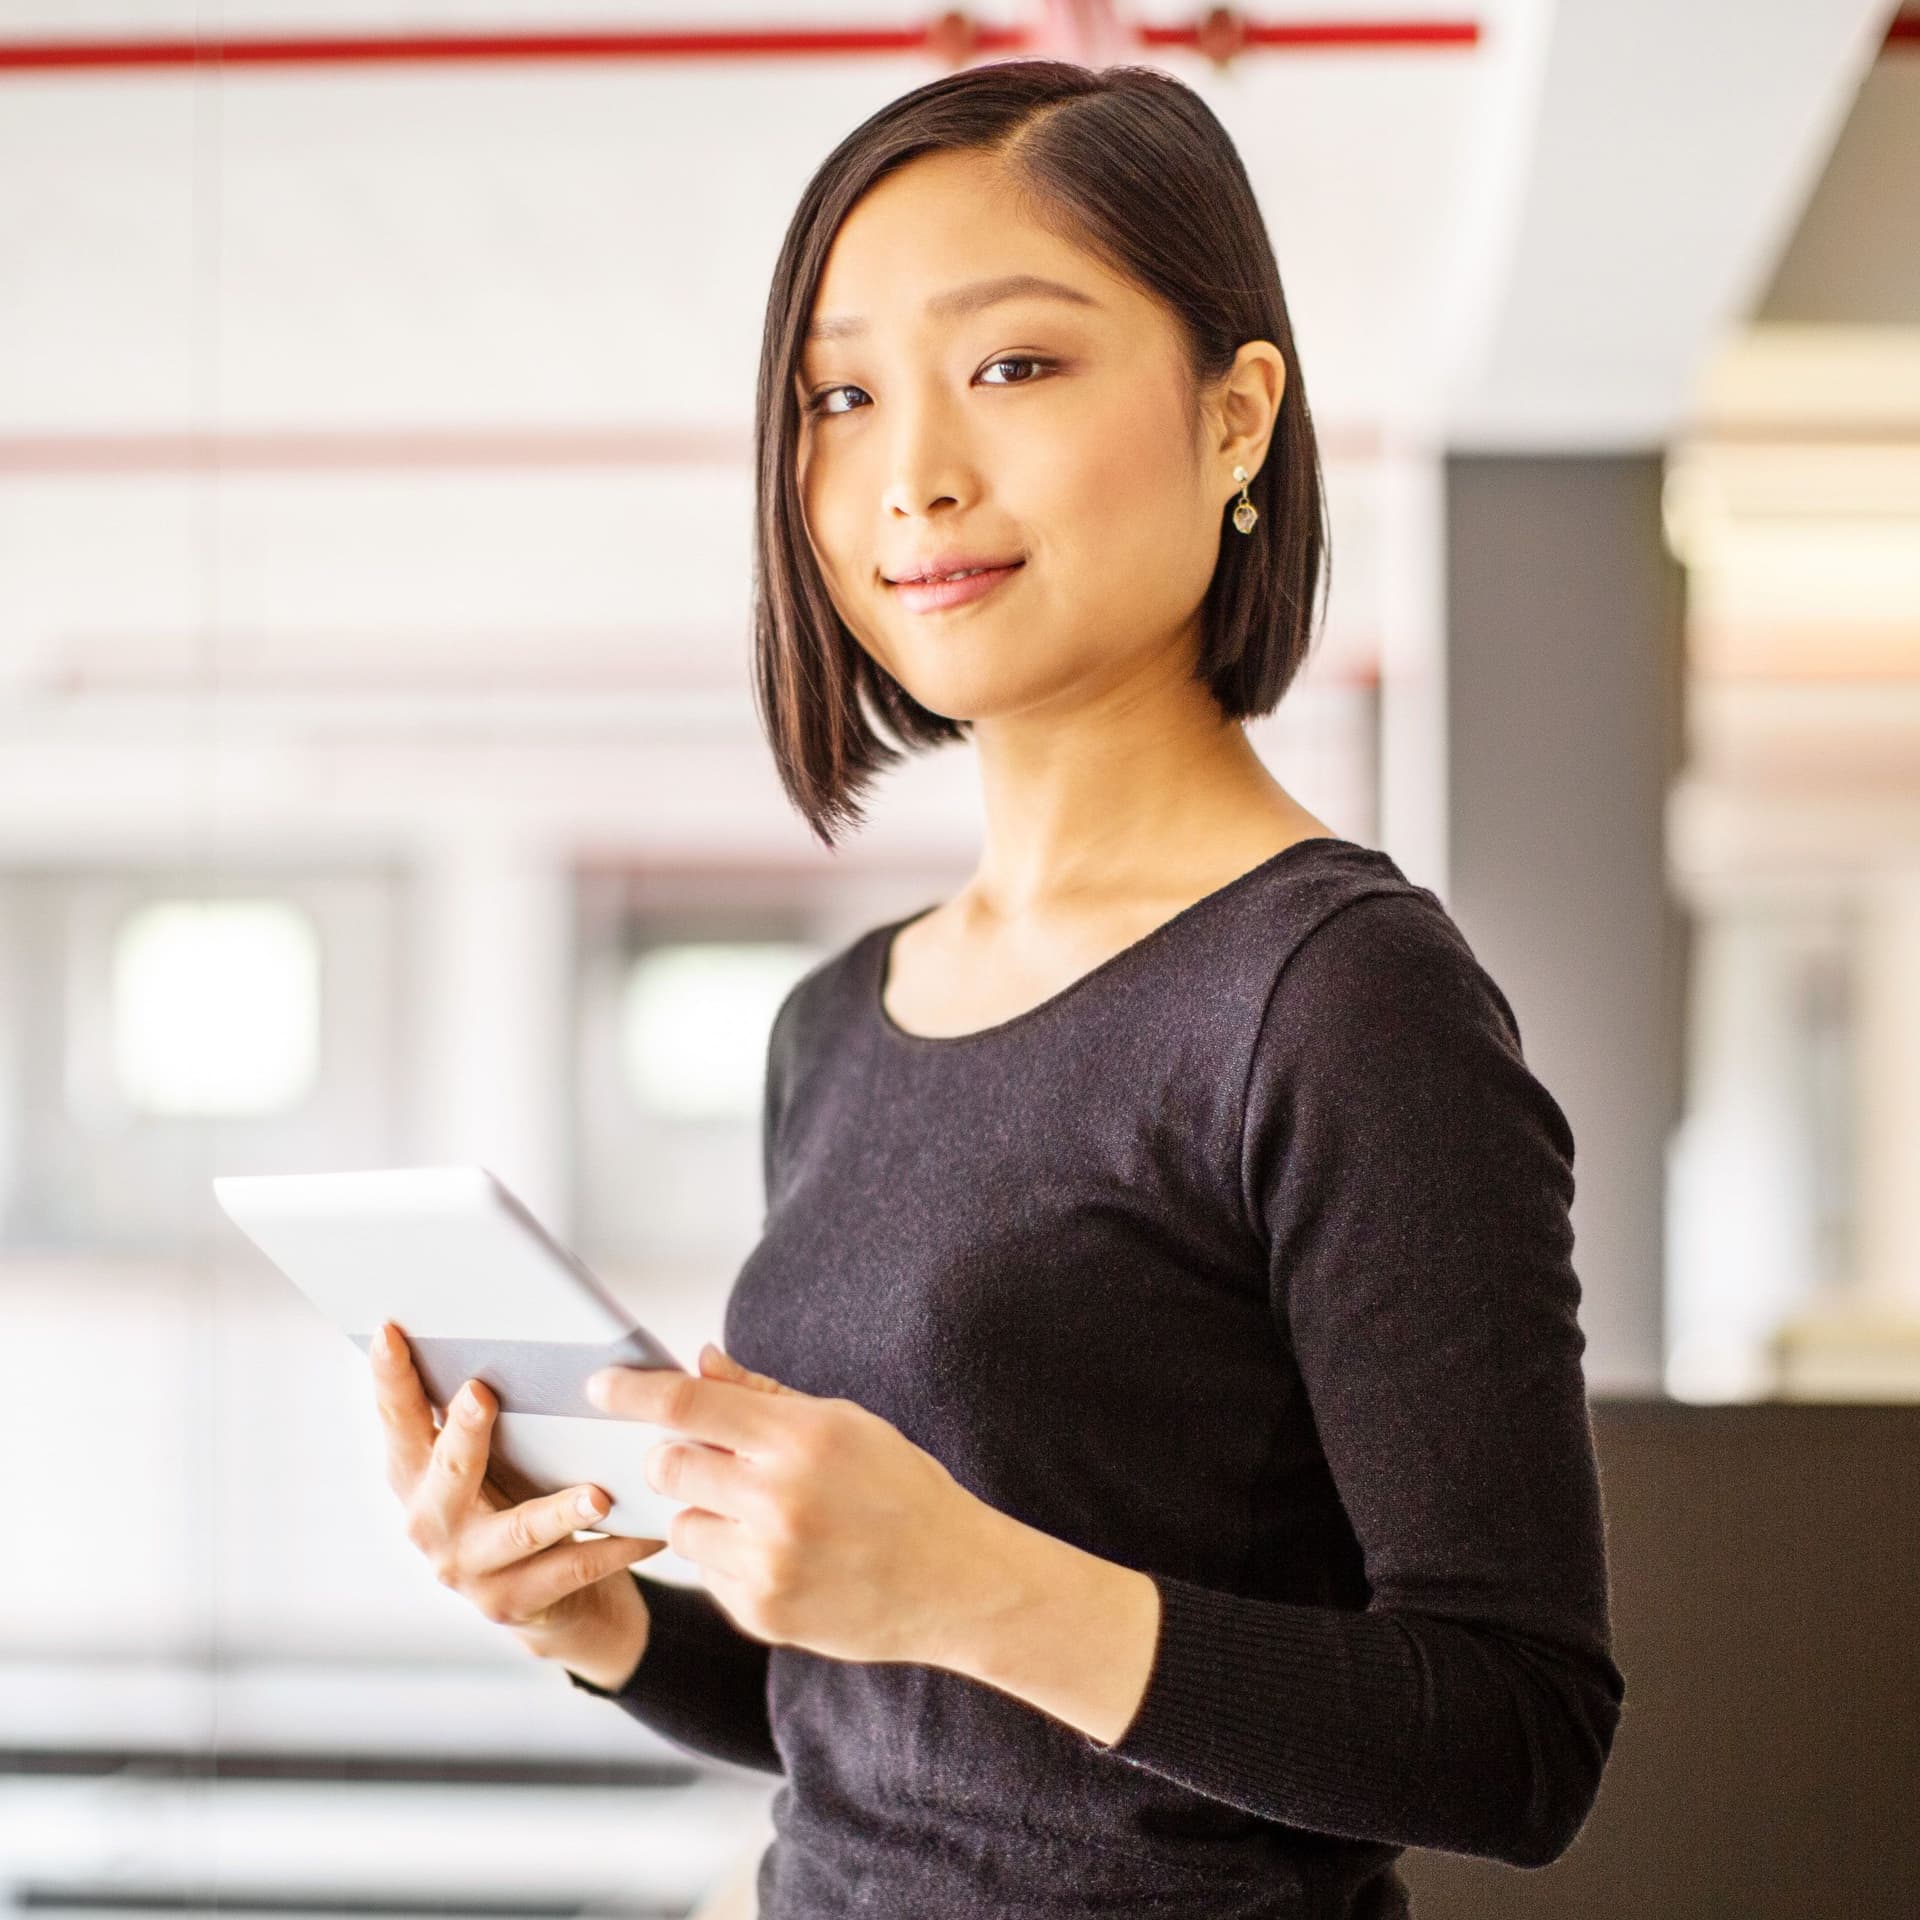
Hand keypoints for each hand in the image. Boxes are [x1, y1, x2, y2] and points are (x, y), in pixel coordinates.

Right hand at [370, 1320, 666, 1670]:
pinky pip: (572, 1571)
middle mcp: (430, 1523)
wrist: (557, 1604)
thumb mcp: (501, 1458)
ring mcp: (468, 1570)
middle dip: (462, 1435)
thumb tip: (521, 1333)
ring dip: (558, 1512)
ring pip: (517, 1533)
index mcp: (418, 1476)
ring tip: (598, 1495)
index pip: (399, 1420)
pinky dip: (616, 1548)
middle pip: (446, 1474)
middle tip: (480, 1394)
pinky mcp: (514, 1604)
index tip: (389, 1331)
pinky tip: (649, 1530)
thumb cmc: (525, 1501)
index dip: (390, 1378)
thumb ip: (493, 1413)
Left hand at [586, 1345, 997, 1666]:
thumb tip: (699, 1362)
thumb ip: (762, 1396)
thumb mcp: (845, 1424)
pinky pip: (707, 1572)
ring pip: (681, 1521)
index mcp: (802, 1439)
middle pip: (668, 1463)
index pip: (690, 1404)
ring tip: (764, 1516)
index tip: (600, 1384)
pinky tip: (783, 1556)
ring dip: (706, 1512)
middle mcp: (778, 1500)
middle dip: (678, 1456)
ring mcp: (767, 1563)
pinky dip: (729, 1558)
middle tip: (715, 1460)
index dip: (634, 1390)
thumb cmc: (901, 1490)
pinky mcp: (760, 1612)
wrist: (954, 1582)